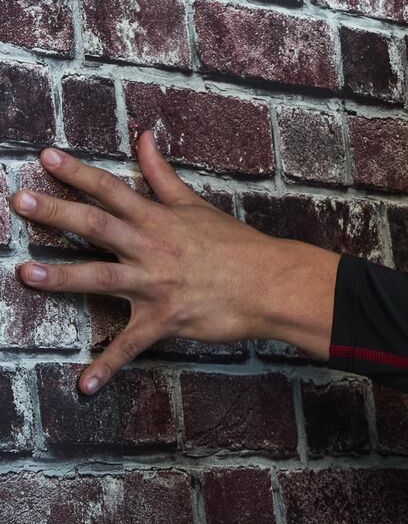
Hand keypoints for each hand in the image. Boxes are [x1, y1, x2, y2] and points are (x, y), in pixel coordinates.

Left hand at [9, 130, 284, 394]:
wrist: (267, 281)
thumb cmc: (233, 243)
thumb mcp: (195, 204)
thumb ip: (162, 174)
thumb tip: (143, 138)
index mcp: (159, 218)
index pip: (112, 190)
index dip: (78, 173)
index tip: (45, 158)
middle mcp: (152, 247)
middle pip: (98, 226)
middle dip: (57, 213)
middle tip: (20, 201)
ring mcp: (156, 284)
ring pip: (102, 277)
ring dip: (62, 277)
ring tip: (24, 273)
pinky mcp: (164, 319)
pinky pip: (131, 345)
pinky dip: (108, 366)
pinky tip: (84, 385)